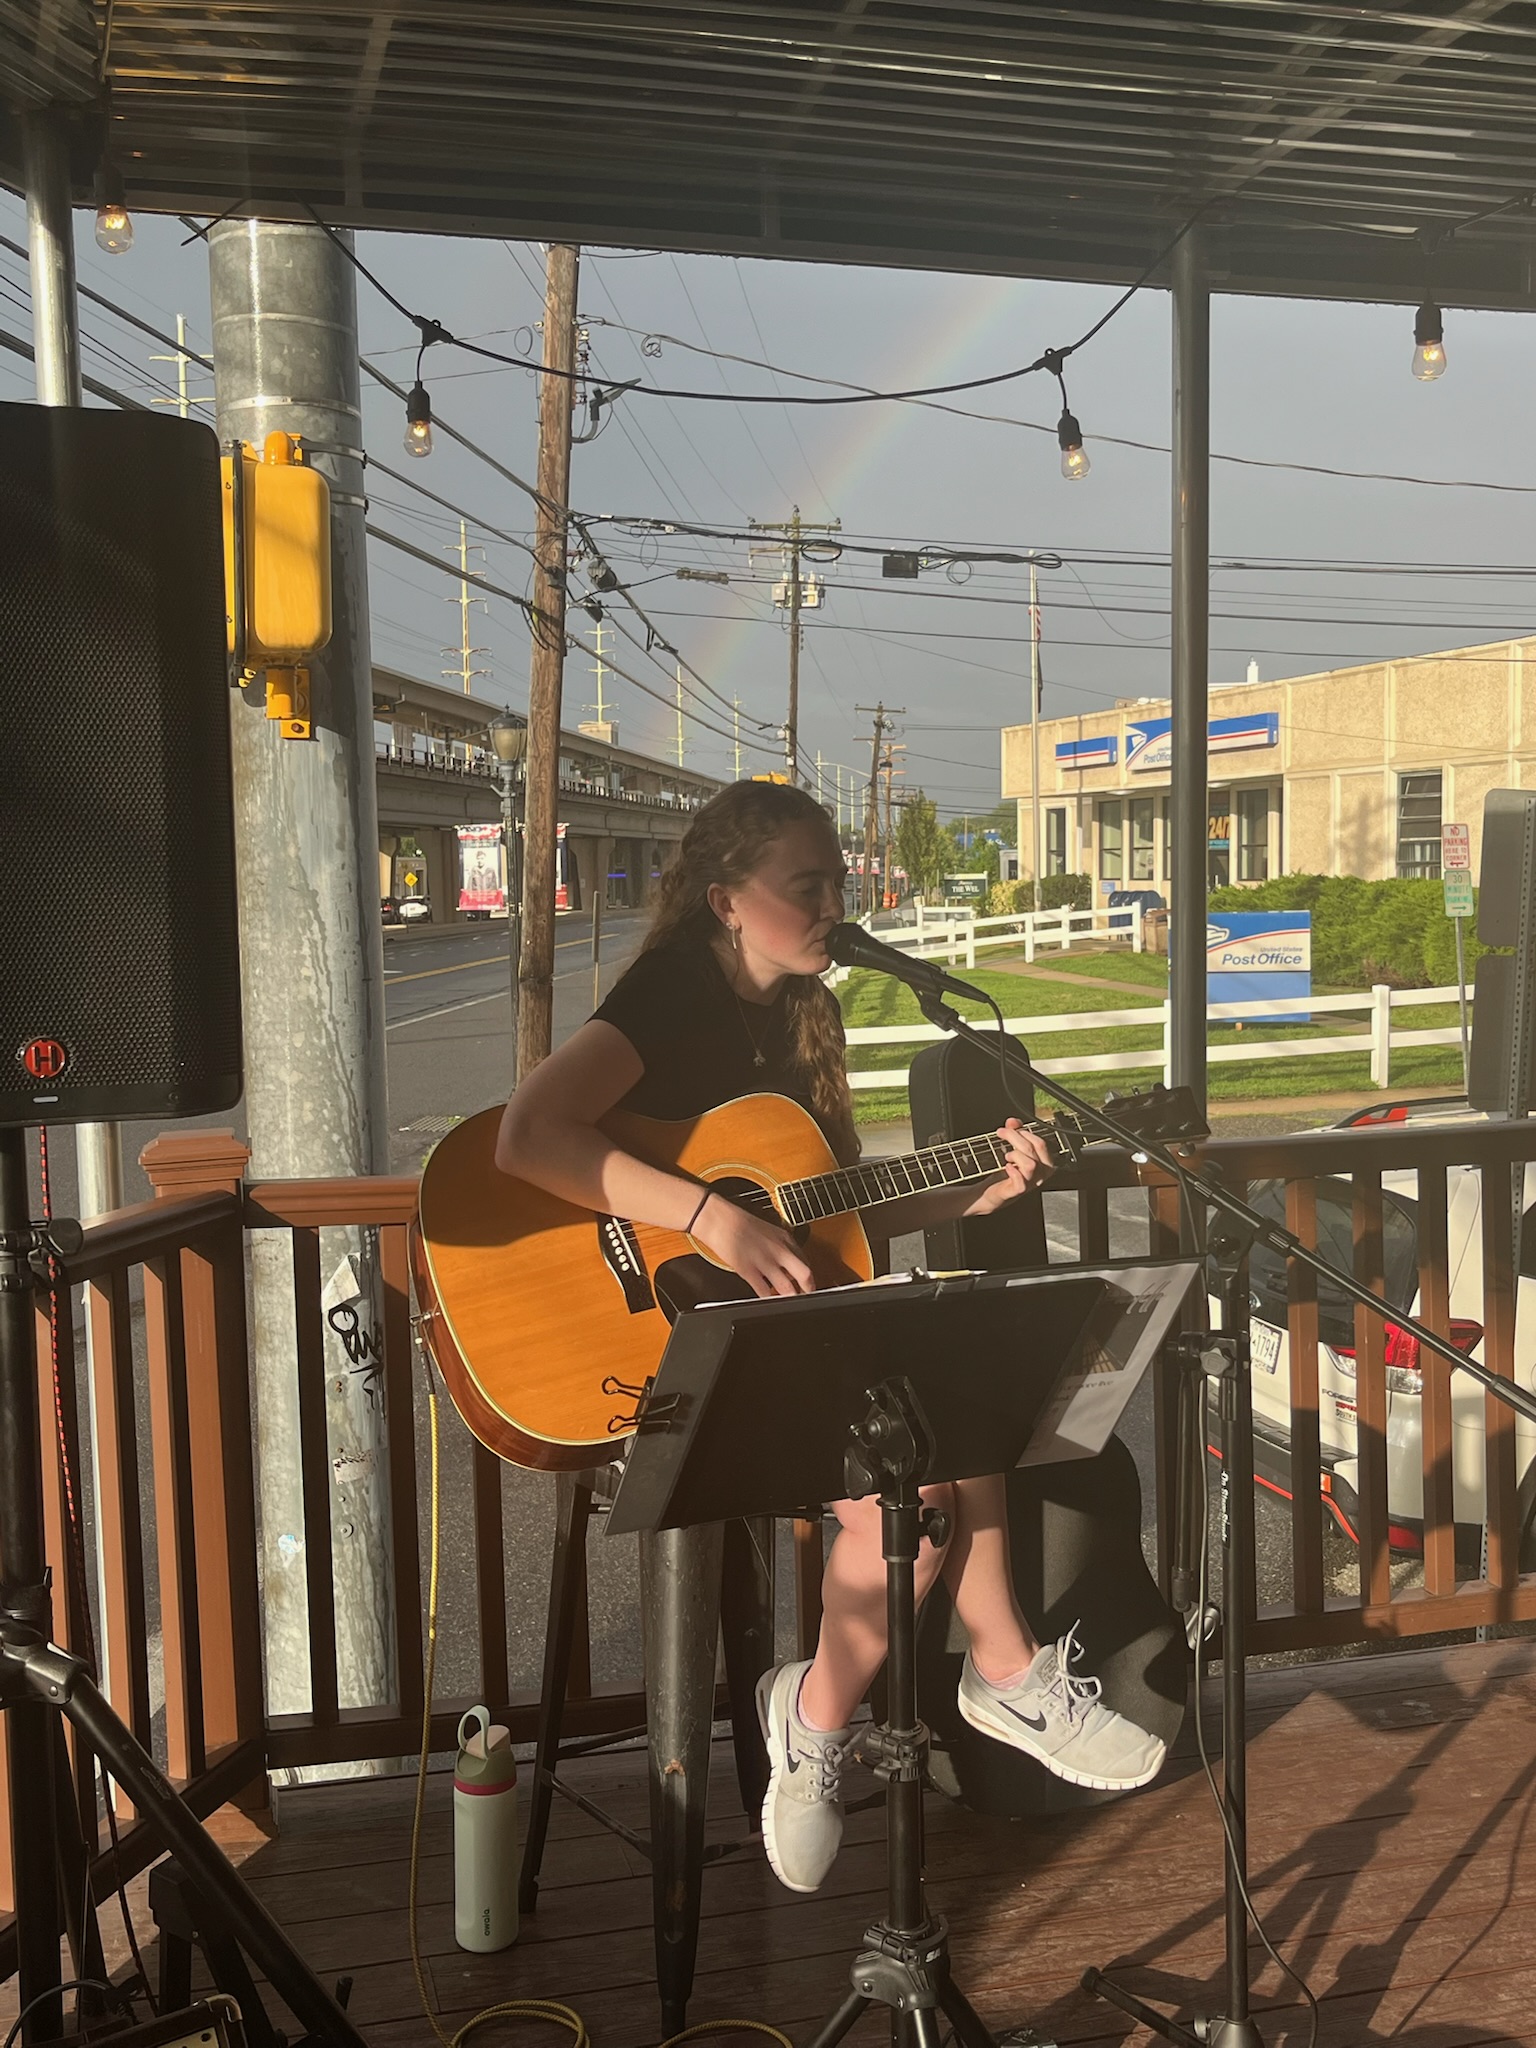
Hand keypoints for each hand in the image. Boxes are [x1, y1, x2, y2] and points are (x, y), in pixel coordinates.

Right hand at [690, 1191, 815, 1298]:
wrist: (719, 1219)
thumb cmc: (739, 1222)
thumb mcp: (768, 1230)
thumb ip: (781, 1247)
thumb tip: (787, 1265)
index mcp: (785, 1239)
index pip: (806, 1261)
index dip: (809, 1276)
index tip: (808, 1284)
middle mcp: (779, 1250)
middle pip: (805, 1275)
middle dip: (808, 1290)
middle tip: (806, 1297)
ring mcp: (765, 1262)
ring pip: (787, 1287)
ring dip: (790, 1298)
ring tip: (789, 1302)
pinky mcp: (748, 1271)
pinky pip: (763, 1292)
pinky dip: (768, 1300)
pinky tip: (768, 1301)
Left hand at [965, 1118, 1055, 1216]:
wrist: (993, 1191)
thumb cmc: (1006, 1171)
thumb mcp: (1012, 1148)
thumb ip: (1014, 1133)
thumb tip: (1013, 1121)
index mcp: (1043, 1162)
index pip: (1040, 1143)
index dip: (1024, 1132)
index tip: (1010, 1127)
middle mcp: (1041, 1173)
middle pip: (1035, 1149)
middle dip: (1016, 1137)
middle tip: (1002, 1133)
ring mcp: (1031, 1183)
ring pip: (1030, 1164)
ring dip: (1016, 1155)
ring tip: (1007, 1156)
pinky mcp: (1018, 1191)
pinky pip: (1021, 1182)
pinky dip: (1013, 1171)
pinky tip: (1007, 1167)